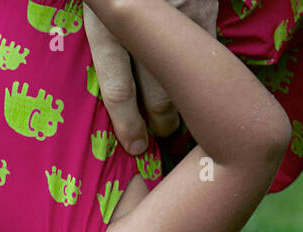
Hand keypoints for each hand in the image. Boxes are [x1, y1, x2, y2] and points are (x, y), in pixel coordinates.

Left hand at [85, 0, 217, 153]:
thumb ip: (101, 35)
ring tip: (180, 125)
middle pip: (160, 92)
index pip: (119, 87)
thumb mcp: (94, 7)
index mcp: (108, 20)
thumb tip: (102, 82)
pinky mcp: (207, 6)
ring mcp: (182, 14)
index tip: (136, 147)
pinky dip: (204, 74)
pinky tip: (202, 88)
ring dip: (188, 107)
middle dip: (162, 124)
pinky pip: (207, 52)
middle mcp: (146, 22)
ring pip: (188, 77)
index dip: (128, 124)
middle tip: (160, 140)